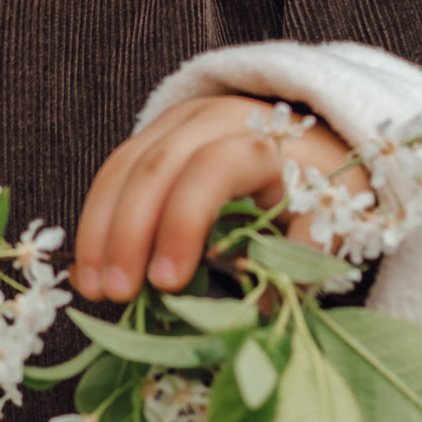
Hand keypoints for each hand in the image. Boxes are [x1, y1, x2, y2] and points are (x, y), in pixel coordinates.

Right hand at [70, 94, 360, 303]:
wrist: (310, 139)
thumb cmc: (320, 188)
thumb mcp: (332, 217)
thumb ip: (304, 255)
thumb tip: (267, 301)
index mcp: (263, 140)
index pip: (212, 170)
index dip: (183, 224)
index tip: (167, 283)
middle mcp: (213, 120)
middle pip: (155, 167)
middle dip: (129, 234)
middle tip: (117, 294)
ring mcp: (177, 122)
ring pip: (123, 167)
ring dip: (100, 229)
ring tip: (93, 288)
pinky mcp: (154, 134)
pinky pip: (114, 171)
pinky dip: (97, 218)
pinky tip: (90, 264)